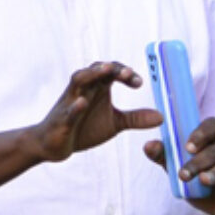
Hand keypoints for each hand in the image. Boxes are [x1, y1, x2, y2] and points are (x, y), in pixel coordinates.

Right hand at [25, 62, 161, 163]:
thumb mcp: (114, 123)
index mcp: (97, 88)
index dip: (126, 73)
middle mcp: (83, 89)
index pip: (112, 72)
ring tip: (106, 71)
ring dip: (92, 74)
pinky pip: (68, 110)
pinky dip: (75, 106)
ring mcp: (70, 101)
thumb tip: (161, 117)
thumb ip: (135, 118)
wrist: (53, 145)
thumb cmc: (84, 128)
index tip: (139, 83)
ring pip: (78, 80)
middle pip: (97, 69)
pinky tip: (82, 103)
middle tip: (128, 74)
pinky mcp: (62, 119)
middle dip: (112, 69)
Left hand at [142, 115, 214, 214]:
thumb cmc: (199, 182)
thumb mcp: (179, 168)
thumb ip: (165, 157)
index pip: (213, 125)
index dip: (201, 132)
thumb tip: (148, 145)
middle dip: (198, 161)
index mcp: (211, 141)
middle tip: (183, 174)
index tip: (187, 146)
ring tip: (202, 181)